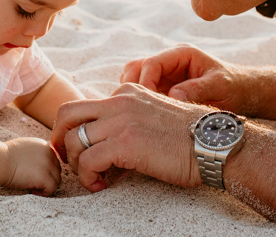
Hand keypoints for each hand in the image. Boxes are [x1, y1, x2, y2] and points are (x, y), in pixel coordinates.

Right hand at [2, 137, 61, 194]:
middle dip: (47, 177)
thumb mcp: (24, 148)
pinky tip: (32, 190)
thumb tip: (38, 165)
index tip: (33, 174)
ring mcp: (48, 165)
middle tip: (33, 182)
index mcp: (44, 145)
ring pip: (57, 180)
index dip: (45, 170)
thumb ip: (35, 153)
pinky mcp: (44, 177)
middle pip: (56, 169)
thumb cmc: (4, 157)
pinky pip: (52, 189)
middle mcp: (49, 153)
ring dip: (46, 185)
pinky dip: (44, 193)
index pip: (53, 160)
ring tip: (32, 187)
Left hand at [51, 83, 206, 191]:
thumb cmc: (191, 137)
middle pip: (67, 112)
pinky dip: (87, 177)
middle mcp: (121, 99)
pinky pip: (87, 160)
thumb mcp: (156, 115)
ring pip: (74, 139)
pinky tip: (100, 185)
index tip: (84, 151)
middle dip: (60, 139)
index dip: (79, 130)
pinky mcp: (125, 142)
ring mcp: (122, 119)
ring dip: (75, 163)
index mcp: (129, 90)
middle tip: (67, 160)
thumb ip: (132, 118)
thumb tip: (111, 139)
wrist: (214, 143)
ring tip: (92, 177)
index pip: (86, 105)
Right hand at [121, 44, 248, 112]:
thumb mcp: (220, 86)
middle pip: (136, 68)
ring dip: (132, 95)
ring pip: (135, 79)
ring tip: (136, 115)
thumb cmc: (233, 87)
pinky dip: (139, 103)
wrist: (242, 93)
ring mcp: (165, 75)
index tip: (146, 103)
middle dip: (131, 87)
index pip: (152, 63)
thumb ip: (197, 89)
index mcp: (182, 54)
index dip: (145, 82)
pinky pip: (143, 93)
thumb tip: (173, 96)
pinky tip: (144, 118)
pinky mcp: (164, 89)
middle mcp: (170, 62)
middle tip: (133, 109)